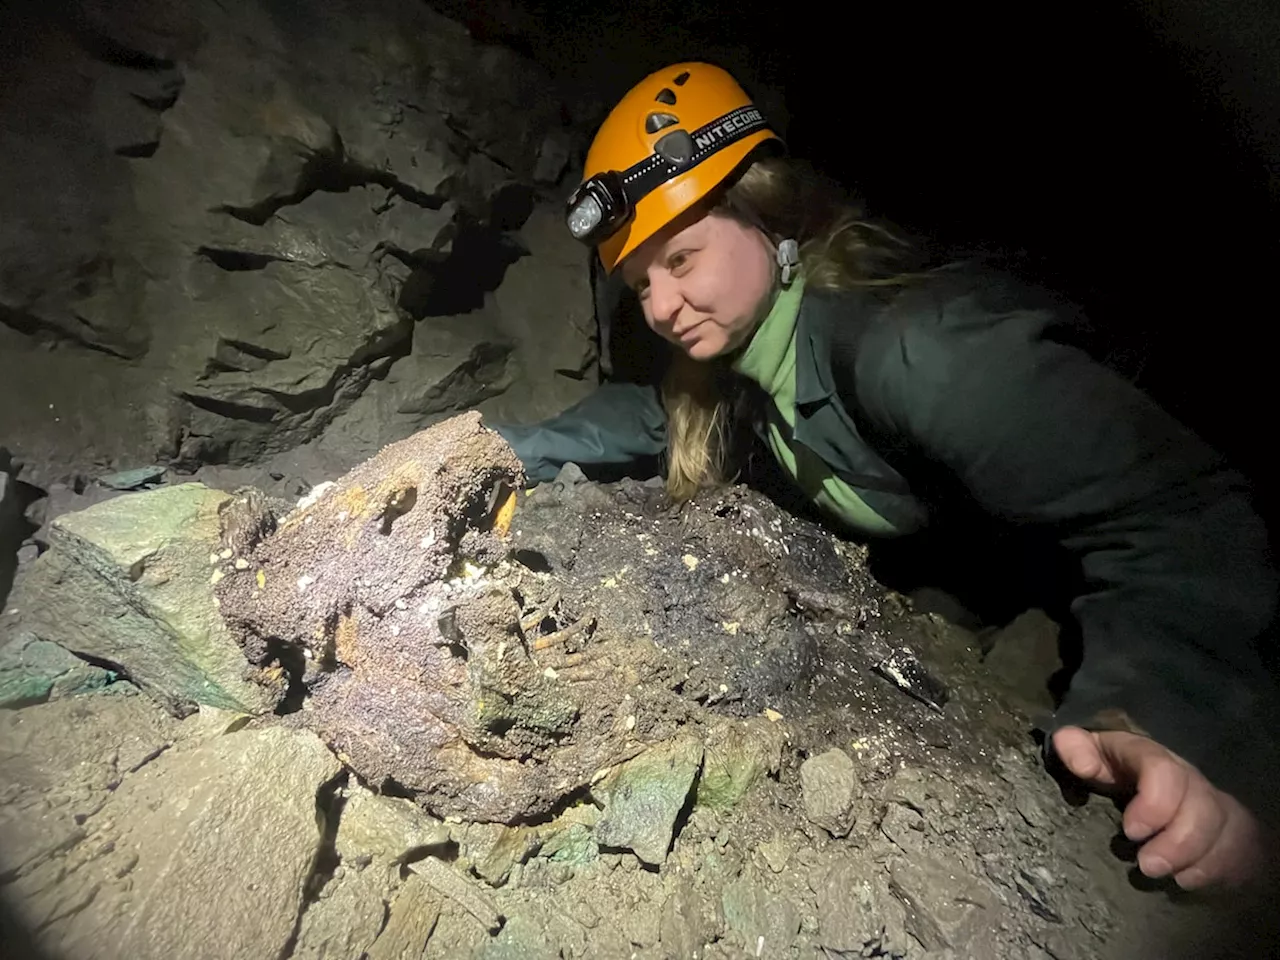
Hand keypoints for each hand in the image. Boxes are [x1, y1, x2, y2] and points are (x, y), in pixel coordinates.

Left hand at [1051, 726, 1263, 888]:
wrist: (1142, 778)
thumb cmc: (1111, 767)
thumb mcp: (1089, 754)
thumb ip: (1074, 748)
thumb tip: (1076, 758)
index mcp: (1152, 758)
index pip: (1164, 771)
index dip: (1155, 802)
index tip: (1130, 831)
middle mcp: (1188, 778)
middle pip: (1203, 805)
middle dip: (1179, 841)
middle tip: (1148, 865)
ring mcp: (1212, 803)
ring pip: (1226, 828)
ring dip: (1200, 859)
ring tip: (1170, 878)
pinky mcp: (1228, 829)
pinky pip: (1240, 848)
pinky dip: (1220, 868)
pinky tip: (1191, 880)